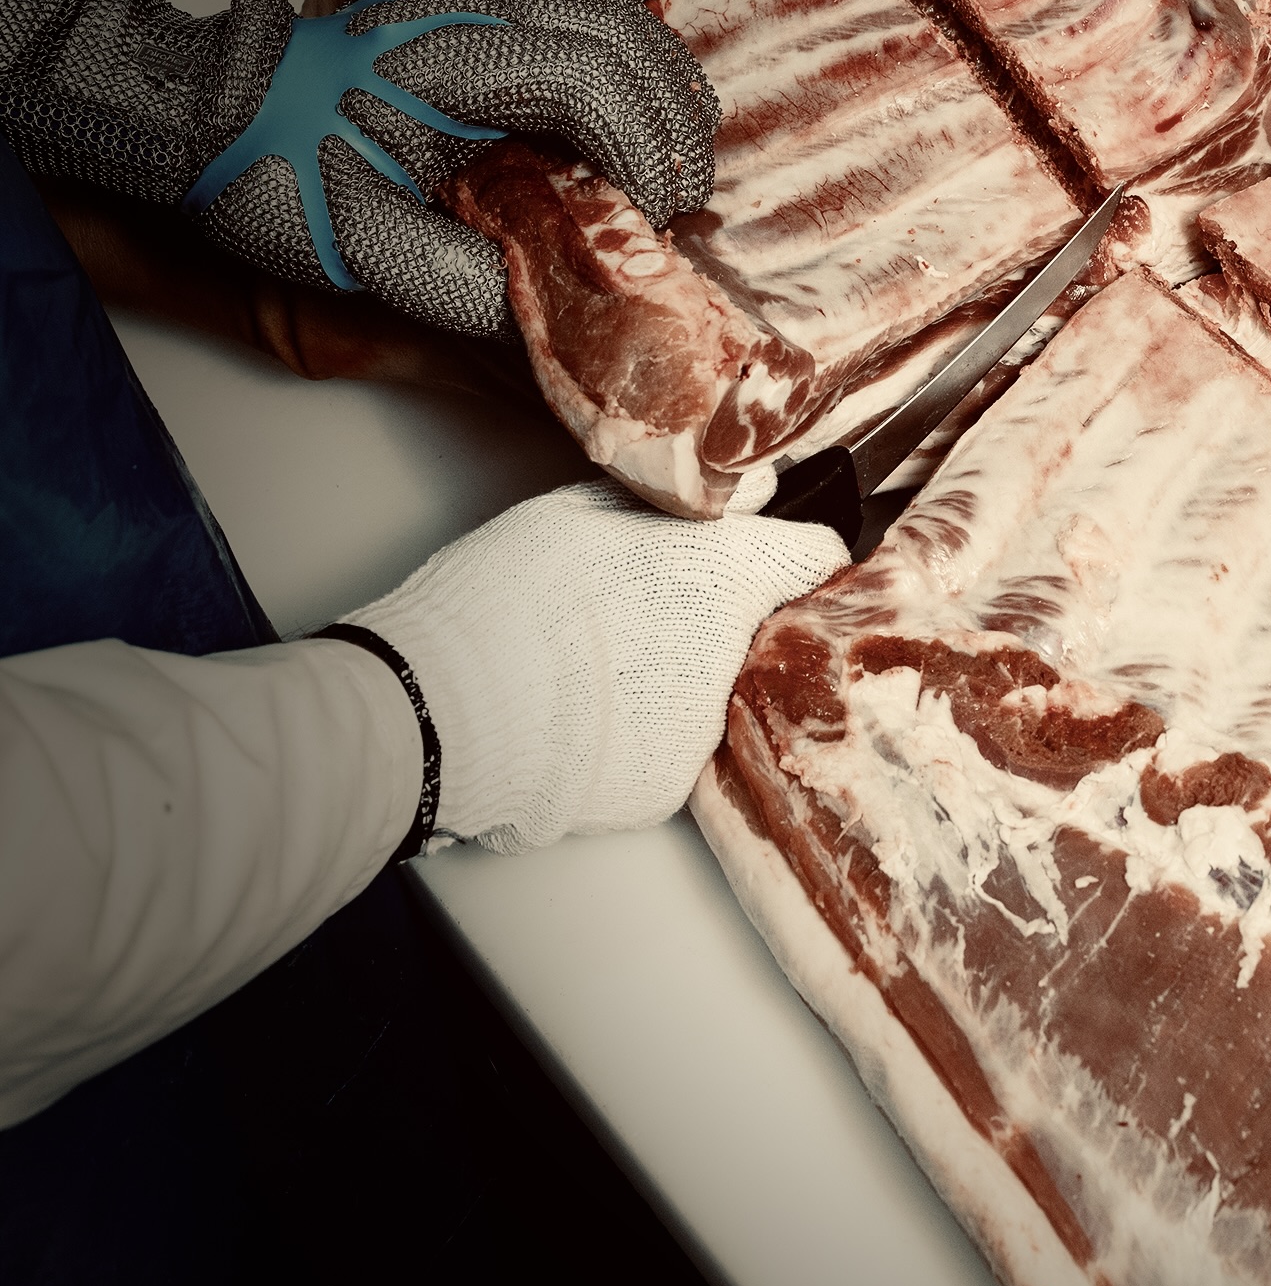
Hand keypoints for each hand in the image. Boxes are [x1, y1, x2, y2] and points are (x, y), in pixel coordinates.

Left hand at [190, 0, 718, 340]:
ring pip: (618, 2)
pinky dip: (634, 16)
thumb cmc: (276, 179)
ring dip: (665, 80)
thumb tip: (572, 311)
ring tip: (666, 154)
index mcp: (444, 69)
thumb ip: (472, 286)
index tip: (648, 216)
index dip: (643, 148)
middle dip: (671, 123)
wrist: (213, 113)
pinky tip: (646, 60)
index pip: (589, 76)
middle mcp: (470, 12)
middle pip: (623, 35)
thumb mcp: (367, 253)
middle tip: (671, 202)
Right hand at [342, 476, 844, 853]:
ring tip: (591, 669)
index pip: (813, 557)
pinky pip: (662, 749)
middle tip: (641, 613)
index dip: (797, 552)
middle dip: (715, 621)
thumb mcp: (584, 510)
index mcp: (729, 577)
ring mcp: (703, 730)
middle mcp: (734, 658)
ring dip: (669, 680)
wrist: (441, 709)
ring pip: (706, 694)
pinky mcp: (664, 789)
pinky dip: (632, 735)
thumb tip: (742, 496)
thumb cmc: (504, 594)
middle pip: (756, 632)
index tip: (780, 556)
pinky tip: (580, 717)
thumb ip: (672, 505)